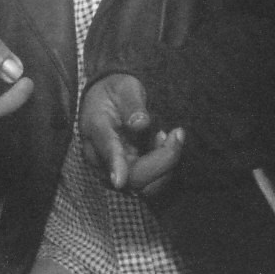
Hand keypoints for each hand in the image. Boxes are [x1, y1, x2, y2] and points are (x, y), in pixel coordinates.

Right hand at [78, 72, 185, 196]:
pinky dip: (165, 167)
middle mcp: (102, 156)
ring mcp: (116, 169)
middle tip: (178, 133)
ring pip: (143, 186)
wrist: (108, 101)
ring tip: (173, 135)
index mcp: (96, 129)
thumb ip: (131, 104)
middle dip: (161, 162)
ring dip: (166, 166)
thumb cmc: (115, 92)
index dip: (114, 164)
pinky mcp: (130, 174)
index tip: (119, 181)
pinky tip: (165, 141)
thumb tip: (141, 124)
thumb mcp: (124, 87)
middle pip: (131, 177)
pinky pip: (150, 183)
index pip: (106, 149)